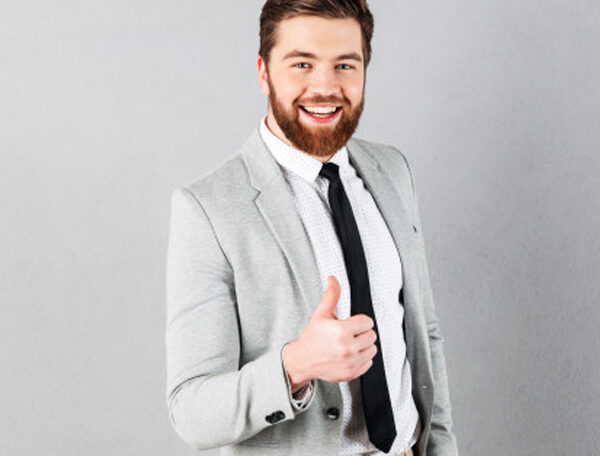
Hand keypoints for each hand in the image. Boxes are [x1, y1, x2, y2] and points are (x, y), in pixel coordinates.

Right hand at [283, 275, 376, 390]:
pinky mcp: (352, 373)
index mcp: (340, 331)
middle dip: (362, 333)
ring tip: (350, 344)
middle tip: (349, 334)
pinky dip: (362, 358)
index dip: (359, 321)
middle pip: (372, 335)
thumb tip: (333, 279)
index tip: (351, 323)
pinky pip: (369, 362)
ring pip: (372, 349)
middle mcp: (347, 348)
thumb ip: (331, 295)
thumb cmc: (313, 336)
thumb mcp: (321, 314)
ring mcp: (350, 362)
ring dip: (364, 345)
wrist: (303, 360)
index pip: (367, 322)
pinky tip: (350, 354)